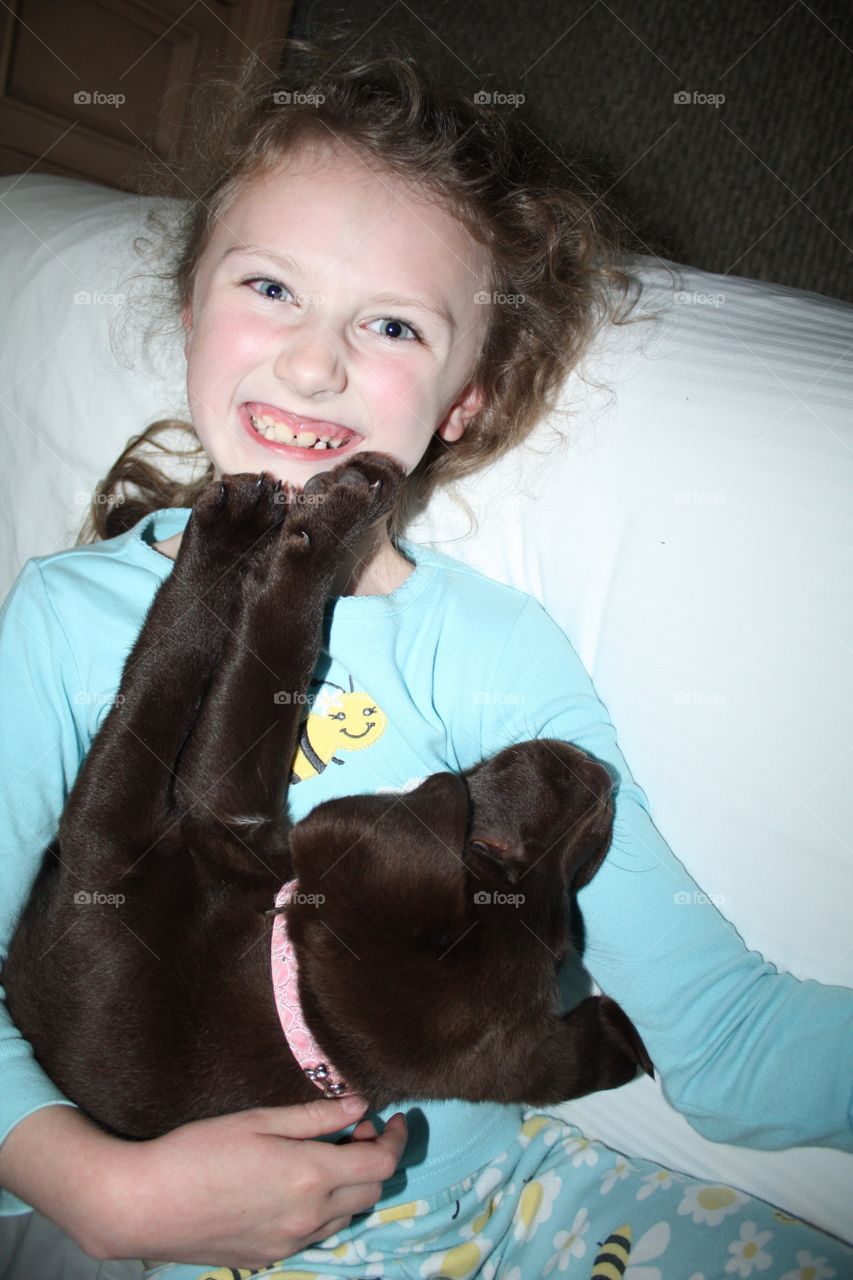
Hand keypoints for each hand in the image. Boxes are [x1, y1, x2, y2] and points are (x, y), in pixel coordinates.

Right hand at [100, 1097, 407, 1266]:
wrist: (144, 1204)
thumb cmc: (198, 1151)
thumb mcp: (259, 1120)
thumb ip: (315, 1116)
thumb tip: (360, 1105)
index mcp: (311, 1177)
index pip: (382, 1164)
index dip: (396, 1139)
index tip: (392, 1118)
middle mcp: (309, 1217)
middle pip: (371, 1192)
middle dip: (373, 1159)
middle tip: (353, 1131)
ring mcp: (289, 1243)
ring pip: (345, 1216)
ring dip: (349, 1186)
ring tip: (324, 1156)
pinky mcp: (269, 1257)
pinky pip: (315, 1234)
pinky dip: (322, 1208)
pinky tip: (295, 1186)